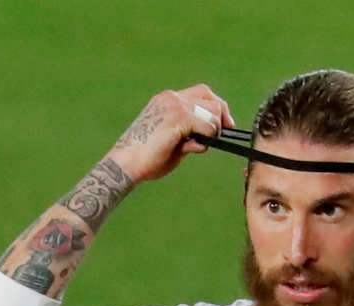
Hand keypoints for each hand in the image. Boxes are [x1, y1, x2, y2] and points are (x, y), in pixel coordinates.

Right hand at [108, 84, 235, 183]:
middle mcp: (172, 98)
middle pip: (211, 98)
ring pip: (212, 112)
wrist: (127, 164)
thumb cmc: (147, 158)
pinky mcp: (178, 118)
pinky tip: (193, 148)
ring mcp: (175, 106)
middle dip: (221, 117)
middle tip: (221, 136)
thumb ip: (190, 136)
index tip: (226, 124)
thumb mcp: (174, 143)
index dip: (217, 107)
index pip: (202, 92)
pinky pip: (207, 126)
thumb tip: (207, 139)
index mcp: (168, 100)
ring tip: (196, 146)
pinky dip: (206, 138)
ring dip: (212, 131)